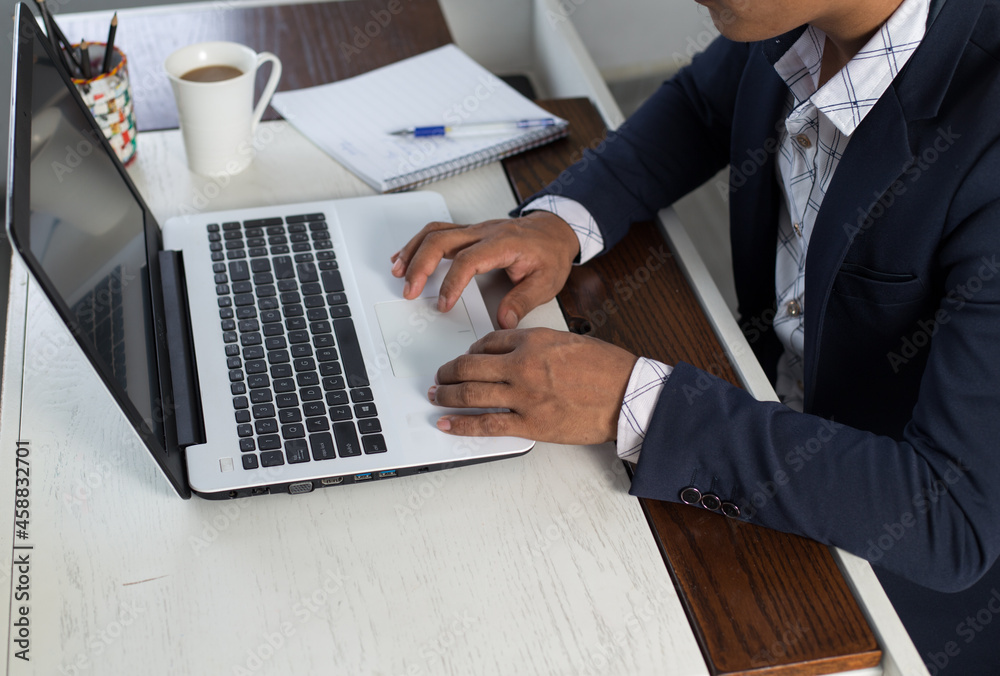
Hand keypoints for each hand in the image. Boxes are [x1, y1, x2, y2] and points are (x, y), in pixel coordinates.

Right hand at [390, 211, 578, 328]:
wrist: (555, 230)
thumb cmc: (550, 253)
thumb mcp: (546, 282)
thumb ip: (522, 302)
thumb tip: (504, 322)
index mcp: (503, 243)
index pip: (468, 260)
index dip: (451, 283)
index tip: (443, 304)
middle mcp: (484, 232)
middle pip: (441, 240)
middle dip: (420, 266)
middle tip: (409, 291)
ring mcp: (474, 230)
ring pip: (434, 232)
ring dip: (413, 251)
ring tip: (398, 273)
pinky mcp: (469, 232)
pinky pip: (437, 232)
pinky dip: (417, 244)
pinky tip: (405, 257)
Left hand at [428, 328, 638, 444]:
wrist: (628, 396)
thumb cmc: (608, 369)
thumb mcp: (569, 341)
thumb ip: (538, 345)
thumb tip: (514, 353)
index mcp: (534, 340)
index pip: (489, 341)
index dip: (472, 351)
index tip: (467, 358)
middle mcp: (523, 365)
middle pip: (470, 366)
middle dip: (449, 371)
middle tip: (440, 376)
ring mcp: (524, 396)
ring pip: (471, 393)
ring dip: (447, 394)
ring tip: (437, 395)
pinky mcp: (530, 424)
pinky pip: (486, 425)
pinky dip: (461, 425)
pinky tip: (447, 423)